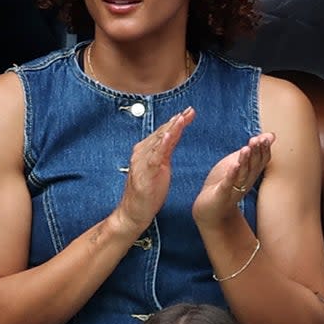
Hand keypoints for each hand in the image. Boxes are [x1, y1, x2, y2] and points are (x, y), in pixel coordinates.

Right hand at [109, 107, 194, 236]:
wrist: (133, 212)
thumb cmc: (146, 192)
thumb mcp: (159, 168)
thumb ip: (164, 152)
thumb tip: (172, 137)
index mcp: (145, 151)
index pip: (162, 132)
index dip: (175, 122)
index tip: (188, 112)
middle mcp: (142, 153)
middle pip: (161, 133)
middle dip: (176, 121)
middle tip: (190, 110)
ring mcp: (142, 162)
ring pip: (158, 142)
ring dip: (170, 129)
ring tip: (181, 118)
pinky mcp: (145, 173)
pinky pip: (154, 157)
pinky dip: (161, 145)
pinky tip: (168, 136)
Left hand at [191, 132, 274, 229]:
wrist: (210, 209)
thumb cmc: (225, 184)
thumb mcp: (239, 163)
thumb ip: (252, 150)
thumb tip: (271, 135)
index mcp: (250, 173)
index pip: (261, 161)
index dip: (264, 150)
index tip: (266, 138)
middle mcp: (245, 181)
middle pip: (253, 166)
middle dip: (255, 153)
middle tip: (257, 140)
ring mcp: (234, 189)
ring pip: (242, 174)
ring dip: (245, 161)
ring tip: (246, 149)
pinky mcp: (222, 195)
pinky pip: (228, 184)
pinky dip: (231, 175)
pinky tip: (234, 166)